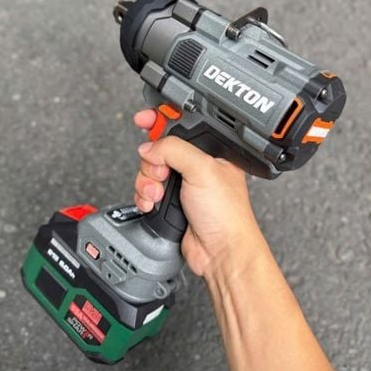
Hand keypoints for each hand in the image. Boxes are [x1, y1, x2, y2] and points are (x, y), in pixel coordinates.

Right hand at [133, 109, 263, 277]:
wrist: (220, 252)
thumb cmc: (227, 214)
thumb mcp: (202, 169)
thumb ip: (173, 149)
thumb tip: (149, 147)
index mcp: (211, 151)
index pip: (182, 125)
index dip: (161, 118)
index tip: (143, 119)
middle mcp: (196, 166)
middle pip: (158, 148)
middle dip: (152, 161)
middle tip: (162, 173)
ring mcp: (182, 185)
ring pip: (149, 170)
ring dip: (147, 182)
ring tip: (158, 194)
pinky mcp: (170, 203)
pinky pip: (146, 191)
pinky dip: (144, 196)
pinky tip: (152, 204)